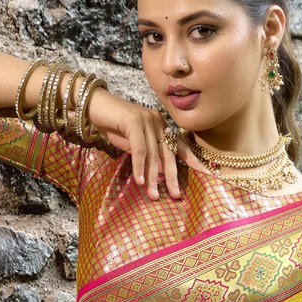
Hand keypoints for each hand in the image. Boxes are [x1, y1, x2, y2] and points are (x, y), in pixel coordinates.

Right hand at [87, 91, 207, 200]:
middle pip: (169, 153)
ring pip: (154, 155)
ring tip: (154, 195)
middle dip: (173, 177)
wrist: (93, 106)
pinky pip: (140, 149)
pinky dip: (139, 167)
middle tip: (176, 195)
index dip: (193, 161)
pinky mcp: (134, 122)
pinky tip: (139, 182)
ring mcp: (147, 120)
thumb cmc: (112, 126)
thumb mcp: (133, 143)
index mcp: (160, 127)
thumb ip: (147, 155)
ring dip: (153, 177)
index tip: (207, 175)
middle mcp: (157, 122)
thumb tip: (158, 176)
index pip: (179, 146)